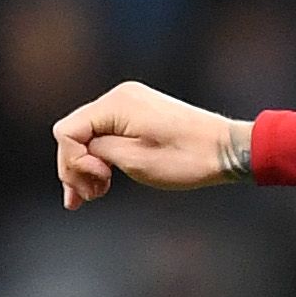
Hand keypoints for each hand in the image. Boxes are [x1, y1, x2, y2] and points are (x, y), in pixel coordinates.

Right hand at [53, 80, 247, 207]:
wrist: (228, 149)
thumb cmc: (187, 158)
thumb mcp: (135, 161)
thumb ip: (98, 152)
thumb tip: (80, 151)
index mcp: (115, 104)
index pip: (66, 131)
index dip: (73, 162)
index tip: (100, 182)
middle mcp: (119, 96)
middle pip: (75, 133)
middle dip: (76, 168)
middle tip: (85, 199)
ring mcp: (129, 103)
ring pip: (90, 135)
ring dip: (89, 165)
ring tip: (97, 194)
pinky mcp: (139, 112)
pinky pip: (108, 133)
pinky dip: (104, 156)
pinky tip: (105, 180)